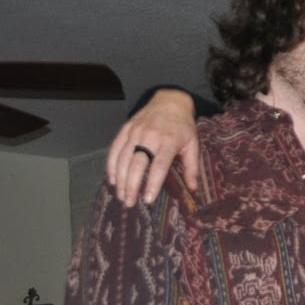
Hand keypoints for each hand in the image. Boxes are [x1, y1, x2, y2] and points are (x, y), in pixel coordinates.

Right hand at [106, 89, 199, 206]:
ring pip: (123, 158)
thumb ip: (192, 167)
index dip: (152, 184)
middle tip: (130, 203)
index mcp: (168, 142)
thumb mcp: (193, 145)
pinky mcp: (125, 129)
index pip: (158, 166)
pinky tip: (113, 179)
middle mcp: (149, 137)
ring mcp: (135, 132)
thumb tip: (193, 189)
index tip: (147, 199)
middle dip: (131, 185)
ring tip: (121, 195)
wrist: (169, 102)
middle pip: (137, 164)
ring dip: (120, 179)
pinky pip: (115, 148)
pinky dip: (111, 165)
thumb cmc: (183, 127)